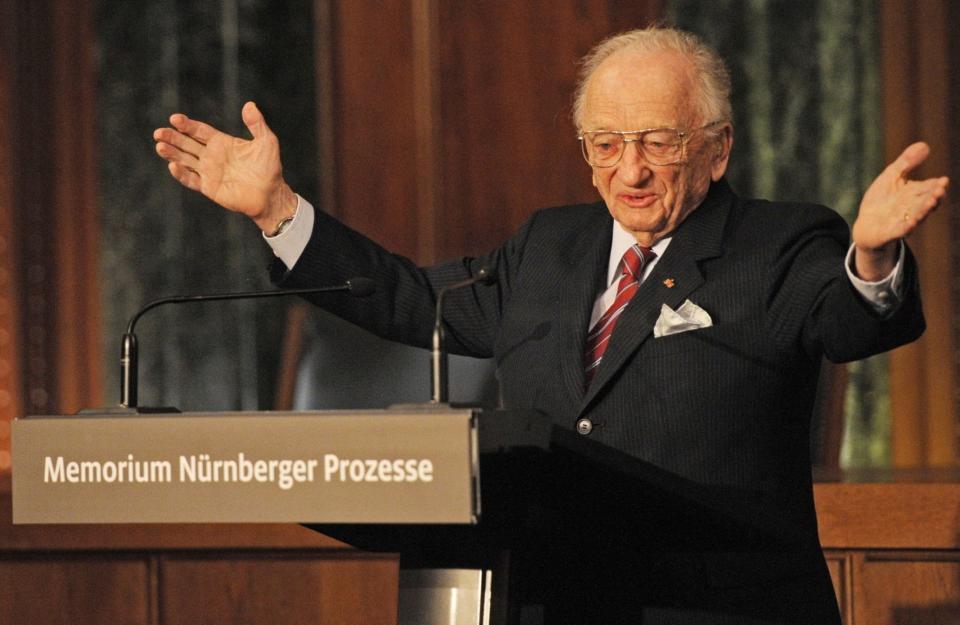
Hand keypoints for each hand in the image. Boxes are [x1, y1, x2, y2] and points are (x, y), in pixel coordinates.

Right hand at [153, 101, 297, 232]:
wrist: (271, 194)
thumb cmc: (269, 167)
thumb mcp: (266, 142)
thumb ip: (256, 124)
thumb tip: (249, 105)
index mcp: (221, 142)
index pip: (198, 131)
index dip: (186, 125)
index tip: (175, 119)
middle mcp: (212, 156)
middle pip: (187, 143)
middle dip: (173, 137)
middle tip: (159, 132)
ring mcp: (209, 172)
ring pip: (184, 160)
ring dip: (171, 153)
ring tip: (159, 146)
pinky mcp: (209, 187)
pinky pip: (191, 180)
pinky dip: (181, 174)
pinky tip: (173, 165)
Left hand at [852, 142, 948, 279]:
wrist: (867, 227)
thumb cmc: (882, 200)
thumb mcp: (891, 177)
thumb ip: (906, 162)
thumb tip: (925, 145)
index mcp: (916, 194)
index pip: (930, 189)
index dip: (937, 186)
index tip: (943, 181)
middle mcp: (913, 208)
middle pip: (926, 202)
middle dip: (934, 196)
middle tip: (940, 189)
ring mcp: (903, 221)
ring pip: (917, 216)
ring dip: (924, 210)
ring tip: (931, 202)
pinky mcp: (890, 233)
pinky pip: (900, 231)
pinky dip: (906, 227)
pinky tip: (911, 223)